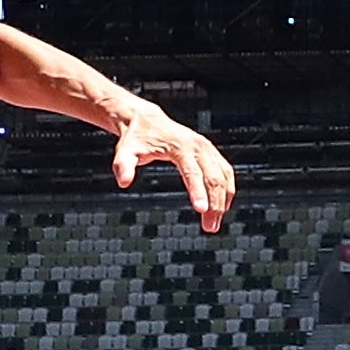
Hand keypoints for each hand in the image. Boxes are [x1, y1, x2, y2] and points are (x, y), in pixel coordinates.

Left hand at [111, 99, 236, 231]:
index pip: (193, 172)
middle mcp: (198, 146)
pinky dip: (227, 190)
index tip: (201, 210)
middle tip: (210, 227)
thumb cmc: (136, 139)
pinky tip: (222, 207)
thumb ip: (123, 166)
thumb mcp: (125, 151)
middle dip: (214, 203)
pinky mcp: (211, 152)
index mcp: (180, 146)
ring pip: (224, 176)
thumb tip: (124, 182)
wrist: (148, 121)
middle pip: (213, 177)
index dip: (198, 191)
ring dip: (223, 200)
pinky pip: (225, 172)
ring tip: (214, 223)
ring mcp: (207, 148)